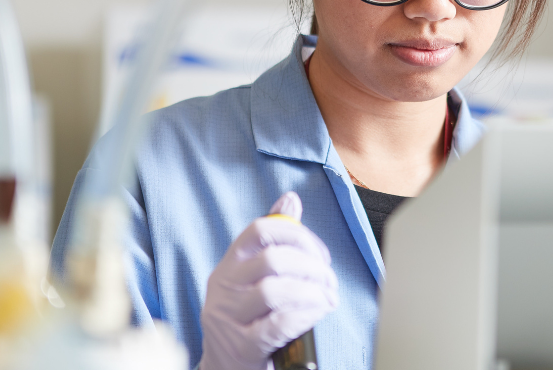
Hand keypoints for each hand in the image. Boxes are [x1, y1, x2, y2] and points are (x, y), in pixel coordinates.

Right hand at [199, 192, 338, 369]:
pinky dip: (306, 315)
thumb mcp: (253, 277)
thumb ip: (273, 239)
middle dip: (312, 267)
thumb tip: (290, 199)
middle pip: (273, 259)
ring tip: (327, 300)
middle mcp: (223, 288)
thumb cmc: (248, 318)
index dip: (298, 234)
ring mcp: (228, 318)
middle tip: (330, 281)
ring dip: (312, 293)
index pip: (261, 229)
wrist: (226, 368)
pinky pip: (279, 323)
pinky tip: (317, 314)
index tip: (319, 253)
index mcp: (229, 265)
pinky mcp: (241, 346)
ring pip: (275, 290)